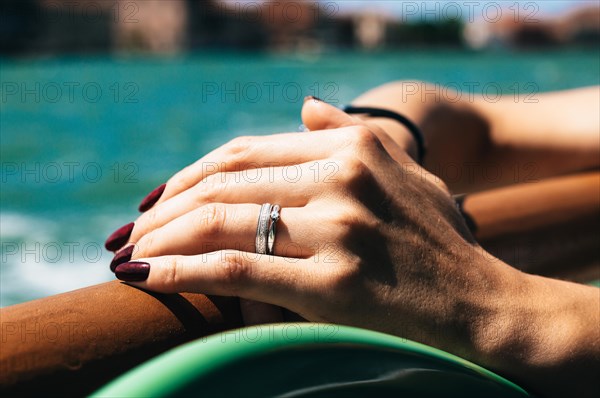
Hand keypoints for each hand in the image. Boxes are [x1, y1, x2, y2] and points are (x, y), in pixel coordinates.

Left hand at [107, 98, 503, 344]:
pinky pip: (235, 268)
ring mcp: (339, 228)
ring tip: (128, 254)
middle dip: (165, 208)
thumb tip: (304, 106)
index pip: (246, 152)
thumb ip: (350, 133)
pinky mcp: (334, 282)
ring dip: (162, 236)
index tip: (157, 197)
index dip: (191, 173)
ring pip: (222, 222)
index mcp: (354, 147)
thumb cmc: (441, 243)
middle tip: (129, 230)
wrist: (484, 304)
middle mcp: (344, 177)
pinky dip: (181, 271)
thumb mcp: (406, 171)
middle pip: (225, 184)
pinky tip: (146, 277)